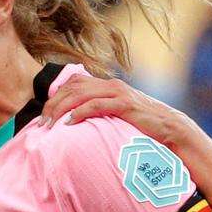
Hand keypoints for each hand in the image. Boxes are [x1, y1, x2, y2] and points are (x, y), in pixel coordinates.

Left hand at [40, 75, 198, 151]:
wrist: (169, 128)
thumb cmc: (142, 126)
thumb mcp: (117, 117)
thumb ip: (101, 114)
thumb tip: (79, 124)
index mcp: (107, 86)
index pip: (73, 83)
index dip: (55, 96)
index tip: (45, 115)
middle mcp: (110, 85)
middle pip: (72, 88)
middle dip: (53, 105)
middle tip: (41, 124)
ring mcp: (118, 93)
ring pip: (80, 95)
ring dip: (61, 110)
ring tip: (50, 126)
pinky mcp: (125, 104)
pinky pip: (96, 105)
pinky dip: (80, 113)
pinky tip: (70, 123)